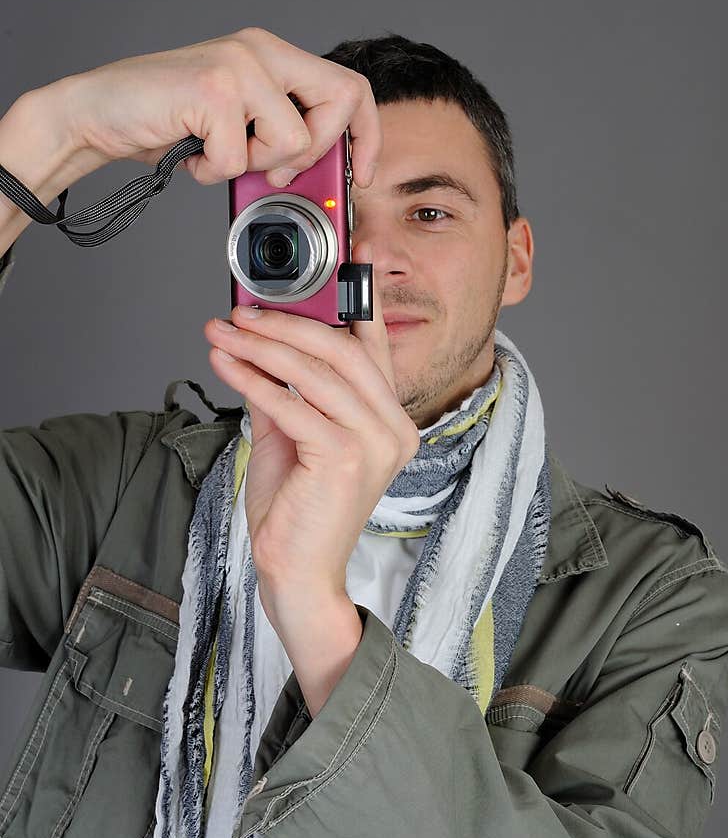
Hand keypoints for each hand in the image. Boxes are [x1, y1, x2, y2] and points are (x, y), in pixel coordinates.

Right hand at [53, 26, 380, 187]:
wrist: (98, 114)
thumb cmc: (168, 124)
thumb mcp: (241, 128)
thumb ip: (284, 136)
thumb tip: (333, 177)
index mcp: (273, 56)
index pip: (350, 88)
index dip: (367, 135)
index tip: (360, 174)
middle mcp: (261, 50)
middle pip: (340, 103)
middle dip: (314, 152)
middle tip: (271, 169)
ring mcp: (239, 65)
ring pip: (293, 140)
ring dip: (253, 165)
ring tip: (216, 152)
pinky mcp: (215, 89)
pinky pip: (242, 158)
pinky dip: (214, 172)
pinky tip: (191, 154)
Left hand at [203, 242, 419, 625]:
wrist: (296, 572)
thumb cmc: (297, 511)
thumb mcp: (291, 437)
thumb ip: (285, 390)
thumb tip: (260, 343)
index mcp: (390, 421)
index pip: (373, 347)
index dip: (354, 300)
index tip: (327, 264)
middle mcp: (394, 429)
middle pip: (346, 350)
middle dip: (289, 322)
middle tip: (242, 310)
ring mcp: (375, 444)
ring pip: (318, 372)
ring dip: (262, 346)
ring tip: (223, 331)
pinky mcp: (346, 459)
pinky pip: (293, 404)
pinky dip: (254, 379)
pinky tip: (225, 364)